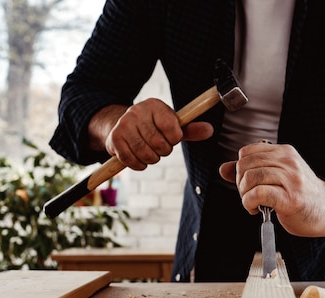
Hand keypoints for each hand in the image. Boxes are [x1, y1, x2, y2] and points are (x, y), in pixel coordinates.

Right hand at [90, 98, 213, 169]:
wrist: (121, 125)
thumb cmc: (153, 127)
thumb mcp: (172, 125)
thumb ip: (191, 129)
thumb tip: (210, 130)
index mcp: (154, 105)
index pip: (172, 129)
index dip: (174, 139)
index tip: (170, 137)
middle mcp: (137, 112)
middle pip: (160, 145)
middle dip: (163, 151)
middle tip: (159, 146)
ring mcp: (123, 125)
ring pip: (147, 155)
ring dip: (152, 159)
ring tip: (150, 151)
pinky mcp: (114, 139)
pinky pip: (132, 161)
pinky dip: (139, 165)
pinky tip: (139, 157)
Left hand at [219, 142, 324, 237]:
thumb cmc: (302, 195)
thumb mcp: (278, 176)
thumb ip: (252, 170)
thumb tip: (223, 168)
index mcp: (285, 152)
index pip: (247, 152)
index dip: (240, 169)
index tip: (248, 183)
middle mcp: (289, 162)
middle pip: (245, 165)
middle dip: (239, 183)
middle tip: (249, 195)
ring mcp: (291, 180)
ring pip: (250, 178)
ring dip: (244, 194)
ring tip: (252, 203)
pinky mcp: (290, 199)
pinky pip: (258, 194)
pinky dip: (249, 203)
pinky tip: (256, 209)